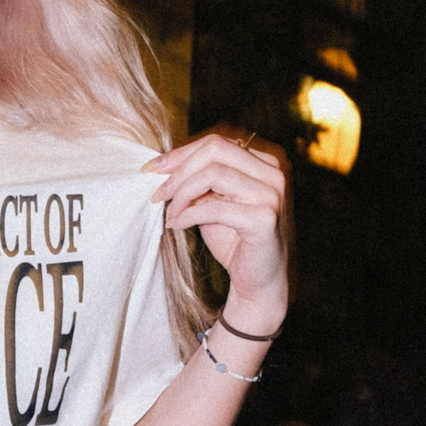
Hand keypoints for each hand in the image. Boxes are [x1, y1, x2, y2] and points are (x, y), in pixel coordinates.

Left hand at [145, 128, 290, 333]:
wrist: (260, 283)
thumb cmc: (236, 241)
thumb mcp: (213, 203)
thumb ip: (198, 182)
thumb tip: (162, 166)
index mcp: (263, 162)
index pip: (216, 142)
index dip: (180, 154)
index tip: (152, 169)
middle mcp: (273, 173)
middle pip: (215, 149)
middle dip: (179, 170)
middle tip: (158, 193)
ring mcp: (272, 194)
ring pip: (214, 173)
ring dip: (183, 193)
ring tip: (170, 212)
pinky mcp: (264, 219)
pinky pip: (216, 207)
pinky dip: (189, 215)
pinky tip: (176, 225)